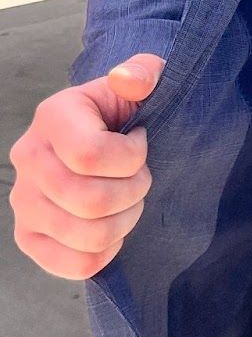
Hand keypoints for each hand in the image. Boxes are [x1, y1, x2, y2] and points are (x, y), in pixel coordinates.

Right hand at [9, 54, 164, 278]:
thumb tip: (128, 81)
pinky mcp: (28, 236)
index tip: (140, 141)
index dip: (132, 157)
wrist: (99, 134)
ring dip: (124, 221)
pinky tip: (112, 227)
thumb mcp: (140, 80)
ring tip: (127, 198)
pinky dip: (105, 252)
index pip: (91, 156)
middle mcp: (28, 158)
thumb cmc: (123, 109)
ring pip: (88, 236)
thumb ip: (143, 72)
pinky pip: (74, 265)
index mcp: (54, 116)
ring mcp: (23, 201)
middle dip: (133, 191)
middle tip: (140, 176)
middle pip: (91, 201)